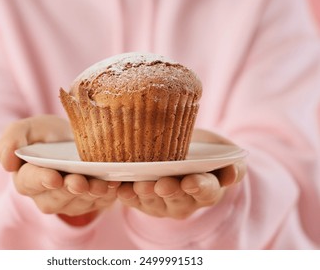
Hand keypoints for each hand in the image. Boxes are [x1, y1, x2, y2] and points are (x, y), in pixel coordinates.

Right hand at [0, 115, 119, 225]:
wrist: (73, 139)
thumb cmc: (47, 134)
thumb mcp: (28, 128)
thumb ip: (12, 139)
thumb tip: (6, 162)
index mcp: (27, 177)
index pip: (30, 182)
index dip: (41, 180)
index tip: (53, 176)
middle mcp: (45, 195)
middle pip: (56, 198)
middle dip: (69, 190)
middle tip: (80, 181)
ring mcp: (68, 201)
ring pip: (78, 203)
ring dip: (91, 194)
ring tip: (102, 183)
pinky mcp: (88, 203)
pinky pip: (98, 203)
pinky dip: (107, 195)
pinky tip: (115, 185)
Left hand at [117, 129, 245, 218]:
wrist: (183, 150)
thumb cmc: (207, 150)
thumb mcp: (224, 152)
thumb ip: (233, 164)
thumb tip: (232, 173)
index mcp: (208, 189)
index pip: (206, 191)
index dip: (199, 187)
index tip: (190, 181)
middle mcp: (185, 201)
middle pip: (177, 199)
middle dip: (169, 191)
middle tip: (162, 184)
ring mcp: (163, 203)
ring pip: (154, 201)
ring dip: (145, 194)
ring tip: (138, 184)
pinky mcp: (143, 201)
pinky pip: (134, 201)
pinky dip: (126, 195)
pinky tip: (120, 187)